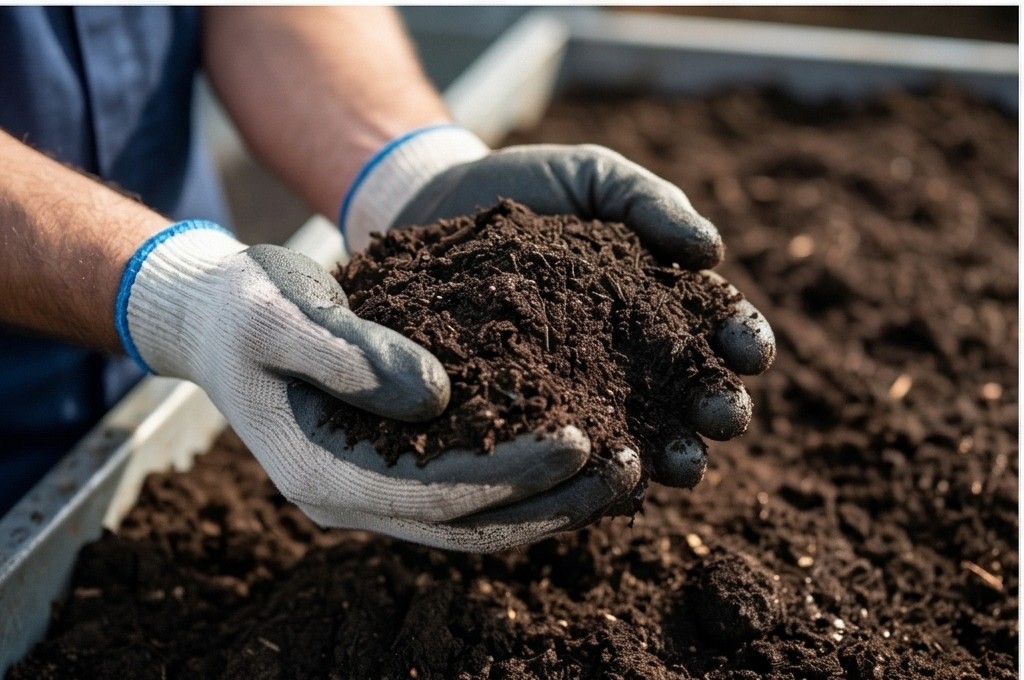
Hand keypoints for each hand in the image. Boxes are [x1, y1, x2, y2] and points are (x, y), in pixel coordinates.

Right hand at [116, 222, 641, 551]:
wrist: (216, 318)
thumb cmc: (245, 307)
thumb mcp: (281, 312)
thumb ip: (349, 352)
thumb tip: (438, 394)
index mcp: (322, 475)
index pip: (433, 496)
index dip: (509, 474)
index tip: (578, 437)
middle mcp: (354, 501)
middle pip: (470, 528)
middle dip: (553, 503)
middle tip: (630, 466)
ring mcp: (375, 492)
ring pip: (478, 522)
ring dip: (552, 502)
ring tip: (626, 465)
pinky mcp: (396, 470)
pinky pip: (471, 492)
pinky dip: (527, 482)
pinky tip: (580, 452)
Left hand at [340, 125, 775, 488]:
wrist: (438, 206)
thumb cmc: (529, 188)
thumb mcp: (595, 177)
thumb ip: (652, 203)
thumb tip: (713, 252)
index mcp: (661, 297)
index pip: (717, 325)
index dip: (741, 339)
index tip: (750, 350)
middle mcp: (633, 352)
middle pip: (691, 390)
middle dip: (718, 407)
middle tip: (725, 417)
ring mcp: (586, 387)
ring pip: (644, 432)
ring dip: (673, 453)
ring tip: (682, 466)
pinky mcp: (536, 411)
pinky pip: (575, 449)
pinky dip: (599, 468)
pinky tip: (615, 479)